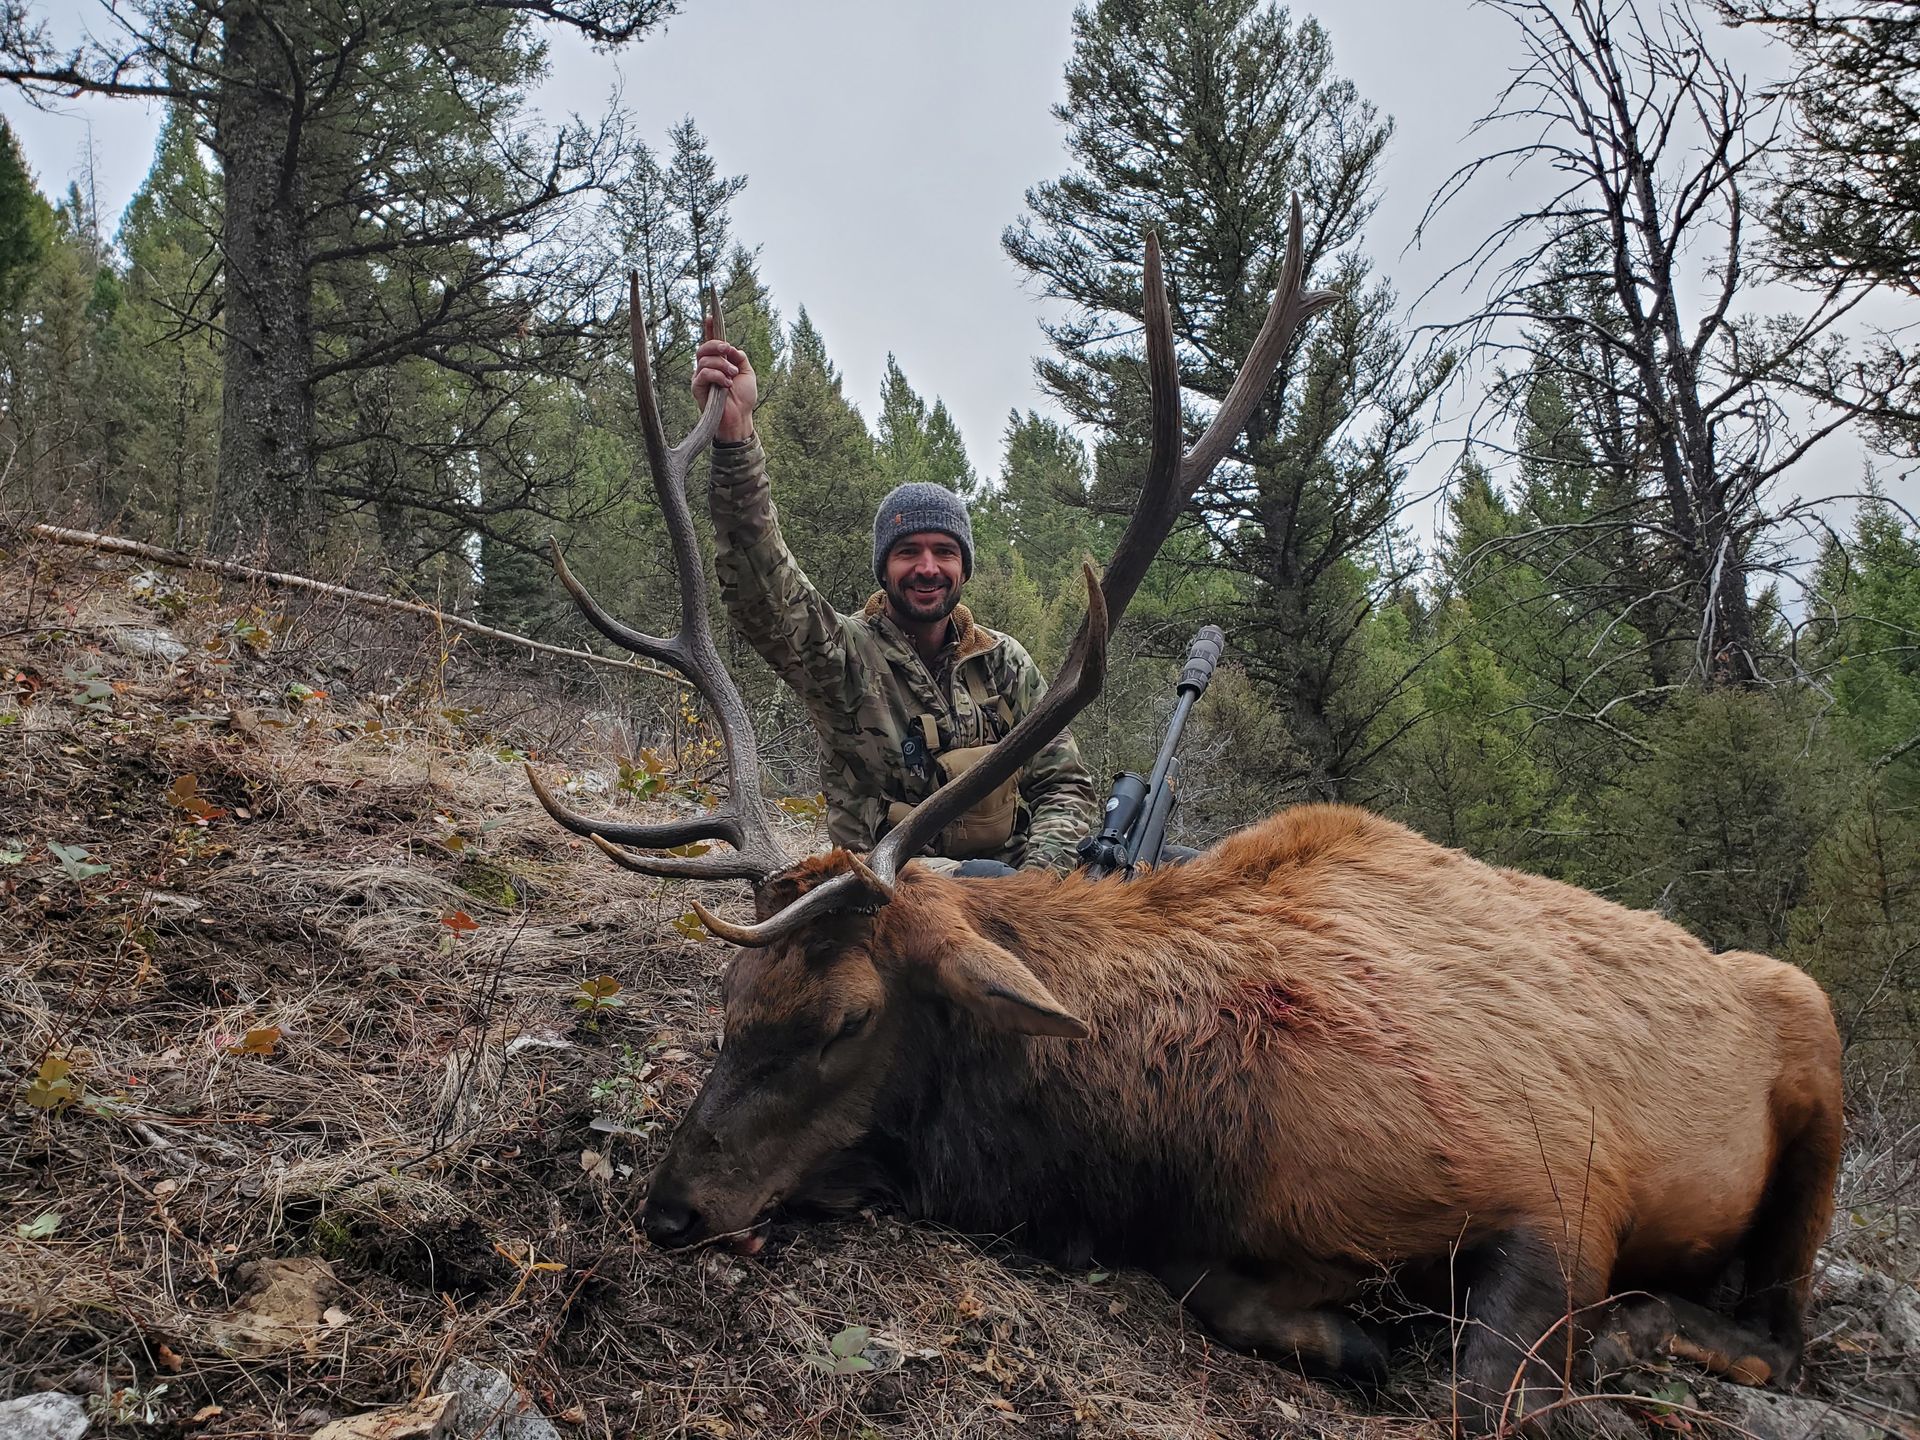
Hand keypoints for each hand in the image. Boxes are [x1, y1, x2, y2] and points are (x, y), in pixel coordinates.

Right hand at [693, 315, 756, 442]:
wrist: (740, 417)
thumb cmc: (743, 398)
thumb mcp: (747, 373)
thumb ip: (740, 358)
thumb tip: (732, 348)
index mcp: (719, 362)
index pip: (711, 343)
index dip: (710, 329)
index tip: (710, 316)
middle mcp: (707, 368)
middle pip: (703, 348)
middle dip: (717, 345)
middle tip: (728, 351)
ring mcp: (701, 377)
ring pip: (704, 360)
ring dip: (722, 365)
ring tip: (732, 377)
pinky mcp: (697, 388)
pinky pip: (703, 373)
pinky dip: (717, 376)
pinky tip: (727, 384)